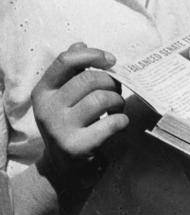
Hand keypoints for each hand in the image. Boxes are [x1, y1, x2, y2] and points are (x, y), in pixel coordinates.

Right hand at [31, 44, 128, 189]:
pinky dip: (122, 120)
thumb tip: (81, 43)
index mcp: (43, 92)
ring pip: (102, 98)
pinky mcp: (78, 147)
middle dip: (111, 82)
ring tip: (116, 109)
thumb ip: (71, 71)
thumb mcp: (62, 98)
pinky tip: (117, 124)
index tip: (111, 60)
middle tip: (116, 91)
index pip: (66, 60)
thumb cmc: (69, 126)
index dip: (93, 54)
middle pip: (89, 78)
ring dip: (118, 101)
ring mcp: (61, 130)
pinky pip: (112, 123)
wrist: (64, 171)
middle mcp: (48, 110)